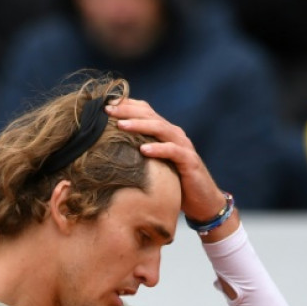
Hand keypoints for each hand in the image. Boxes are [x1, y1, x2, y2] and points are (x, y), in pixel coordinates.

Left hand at [106, 99, 231, 229]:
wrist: (203, 200)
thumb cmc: (175, 182)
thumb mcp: (154, 163)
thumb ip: (139, 151)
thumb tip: (109, 147)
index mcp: (165, 132)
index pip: (145, 111)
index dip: (126, 105)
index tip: (104, 104)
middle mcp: (174, 134)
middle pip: (150, 115)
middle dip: (128, 111)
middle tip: (107, 110)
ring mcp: (183, 146)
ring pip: (160, 129)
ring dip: (140, 126)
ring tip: (121, 125)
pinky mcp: (189, 161)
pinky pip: (173, 151)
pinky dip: (158, 149)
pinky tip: (143, 149)